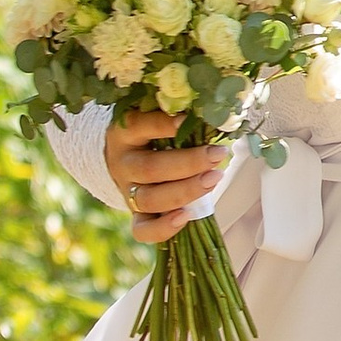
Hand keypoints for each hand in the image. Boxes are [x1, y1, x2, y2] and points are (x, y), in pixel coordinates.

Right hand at [105, 105, 227, 246]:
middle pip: (150, 168)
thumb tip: (209, 110)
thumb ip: (175, 115)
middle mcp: (123, 163)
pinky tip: (185, 216)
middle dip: (188, 163)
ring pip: (150, 199)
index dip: (162, 124)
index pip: (138, 126)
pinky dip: (163, 228)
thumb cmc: (150, 133)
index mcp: (124, 134)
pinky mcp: (135, 214)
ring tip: (214, 179)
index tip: (188, 120)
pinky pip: (142, 230)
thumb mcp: (154, 117)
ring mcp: (127, 192)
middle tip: (217, 155)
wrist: (123, 159)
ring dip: (185, 191)